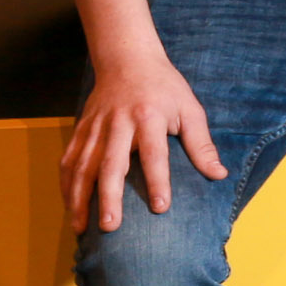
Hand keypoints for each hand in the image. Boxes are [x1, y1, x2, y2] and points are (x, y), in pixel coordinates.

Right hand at [61, 50, 223, 232]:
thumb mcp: (189, 108)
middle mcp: (119, 123)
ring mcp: (95, 126)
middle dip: (109, 196)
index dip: (157, 181)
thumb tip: (219, 175)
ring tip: (80, 227)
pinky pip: (69, 159)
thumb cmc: (164, 86)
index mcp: (149, 116)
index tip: (160, 208)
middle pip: (110, 163)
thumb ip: (201, 143)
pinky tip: (69, 205)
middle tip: (110, 226)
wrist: (127, 58)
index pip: (153, 153)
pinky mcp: (81, 128)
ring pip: (82, 165)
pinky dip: (66, 184)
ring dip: (79, 197)